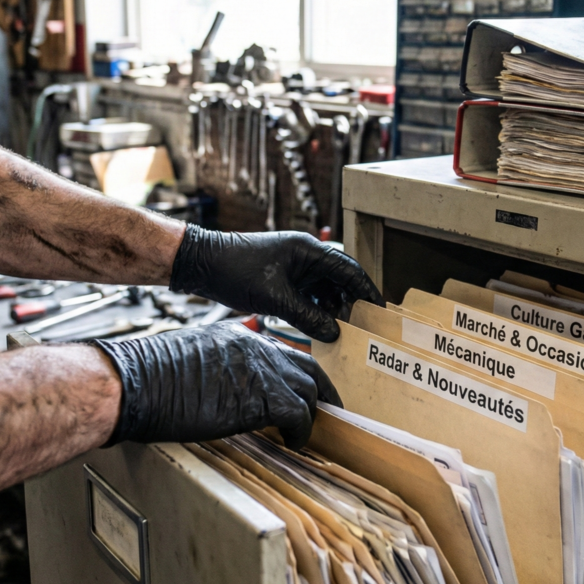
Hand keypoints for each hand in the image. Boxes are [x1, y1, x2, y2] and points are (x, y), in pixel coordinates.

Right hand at [93, 322, 341, 449]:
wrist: (137, 382)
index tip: (302, 389)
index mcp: (238, 336)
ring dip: (312, 414)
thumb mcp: (193, 360)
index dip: (296, 372)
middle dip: (321, 389)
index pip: (282, 350)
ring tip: (307, 433)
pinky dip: (301, 433)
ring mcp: (262, 369)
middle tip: (328, 408)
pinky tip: (293, 444)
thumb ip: (221, 367)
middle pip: (307, 365)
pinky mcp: (263, 396)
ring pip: (309, 390)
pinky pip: (300, 416)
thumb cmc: (151, 377)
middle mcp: (256, 347)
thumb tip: (230, 389)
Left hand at [169, 225, 383, 341]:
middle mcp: (306, 255)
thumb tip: (334, 333)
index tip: (381, 311)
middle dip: (352, 303)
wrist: (202, 264)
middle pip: (340, 280)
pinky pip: (309, 293)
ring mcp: (294, 266)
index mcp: (309, 250)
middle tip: (362, 328)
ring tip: (342, 332)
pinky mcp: (283, 277)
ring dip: (334, 308)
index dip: (368, 291)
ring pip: (325, 289)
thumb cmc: (235, 271)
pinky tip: (320, 327)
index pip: (350, 270)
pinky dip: (316, 309)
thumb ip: (308, 317)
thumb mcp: (275, 299)